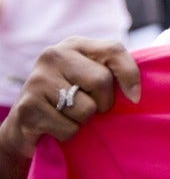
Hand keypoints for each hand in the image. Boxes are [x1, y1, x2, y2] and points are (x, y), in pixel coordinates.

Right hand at [0, 37, 139, 178]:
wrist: (26, 121)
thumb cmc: (69, 97)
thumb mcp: (90, 77)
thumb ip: (112, 72)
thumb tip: (134, 95)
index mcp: (75, 45)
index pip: (114, 49)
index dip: (130, 74)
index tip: (135, 98)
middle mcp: (54, 55)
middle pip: (101, 81)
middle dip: (103, 103)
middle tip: (90, 107)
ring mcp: (38, 79)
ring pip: (86, 108)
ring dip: (83, 121)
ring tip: (68, 115)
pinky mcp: (28, 106)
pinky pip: (69, 128)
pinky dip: (68, 133)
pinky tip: (54, 125)